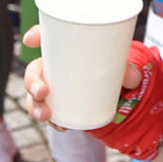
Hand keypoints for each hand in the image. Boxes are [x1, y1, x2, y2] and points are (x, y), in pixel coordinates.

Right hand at [23, 25, 145, 126]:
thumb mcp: (124, 67)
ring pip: (36, 95)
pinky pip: (50, 114)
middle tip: (43, 91)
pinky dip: (54, 122)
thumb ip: (129, 70)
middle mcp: (56, 67)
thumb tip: (132, 77)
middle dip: (32, 81)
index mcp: (67, 49)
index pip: (47, 36)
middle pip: (34, 70)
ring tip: (46, 115)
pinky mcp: (60, 106)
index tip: (31, 39)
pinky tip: (60, 126)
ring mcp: (56, 88)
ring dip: (36, 105)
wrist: (120, 92)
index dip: (35, 35)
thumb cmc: (116, 69)